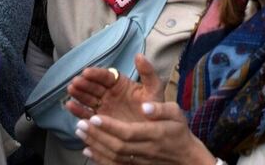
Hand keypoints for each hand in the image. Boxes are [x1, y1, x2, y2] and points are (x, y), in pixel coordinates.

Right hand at [66, 54, 164, 123]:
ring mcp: (103, 107)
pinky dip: (78, 110)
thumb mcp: (154, 88)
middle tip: (75, 82)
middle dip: (84, 83)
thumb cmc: (155, 108)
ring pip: (88, 99)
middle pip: (94, 87)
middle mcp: (110, 94)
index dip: (96, 74)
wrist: (154, 131)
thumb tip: (139, 55)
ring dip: (79, 94)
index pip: (107, 76)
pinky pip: (87, 114)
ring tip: (71, 90)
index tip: (87, 72)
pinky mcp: (99, 121)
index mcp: (121, 84)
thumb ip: (147, 72)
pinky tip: (70, 105)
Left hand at [77, 102, 214, 164]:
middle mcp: (145, 150)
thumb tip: (145, 106)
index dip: (110, 126)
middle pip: (117, 145)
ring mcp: (139, 160)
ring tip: (80, 131)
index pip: (128, 132)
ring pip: (113, 156)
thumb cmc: (179, 131)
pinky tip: (87, 149)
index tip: (94, 117)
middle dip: (97, 135)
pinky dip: (98, 157)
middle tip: (81, 123)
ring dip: (94, 144)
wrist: (185, 157)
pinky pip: (114, 164)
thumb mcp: (176, 113)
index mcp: (155, 134)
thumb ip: (160, 108)